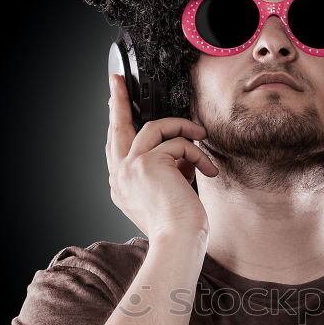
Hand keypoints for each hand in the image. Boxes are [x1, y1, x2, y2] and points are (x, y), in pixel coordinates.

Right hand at [106, 73, 218, 239]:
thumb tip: (179, 151)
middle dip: (118, 102)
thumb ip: (165, 170)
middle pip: (117, 127)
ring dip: (182, 127)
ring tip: (201, 135)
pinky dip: (197, 154)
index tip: (115, 102)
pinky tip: (208, 169)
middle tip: (117, 82)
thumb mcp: (166, 193)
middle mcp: (119, 175)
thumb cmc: (178, 226)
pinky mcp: (148, 164)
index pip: (115, 146)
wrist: (178, 241)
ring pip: (154, 128)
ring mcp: (130, 167)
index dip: (117, 123)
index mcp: (121, 184)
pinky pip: (178, 144)